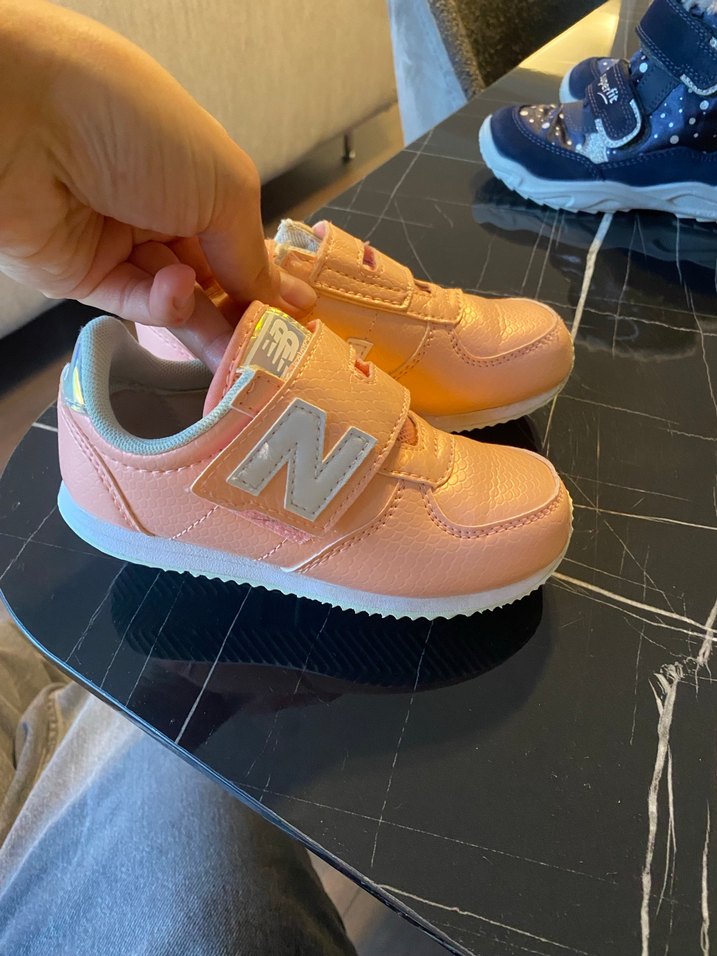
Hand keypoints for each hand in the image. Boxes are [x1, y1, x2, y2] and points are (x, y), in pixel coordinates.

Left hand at [0, 0, 315, 368]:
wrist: (30, 118)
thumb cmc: (142, 128)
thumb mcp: (223, 184)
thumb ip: (251, 254)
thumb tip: (279, 302)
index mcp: (190, 173)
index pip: (236, 237)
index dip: (267, 275)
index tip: (301, 313)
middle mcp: (154, 207)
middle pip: (209, 276)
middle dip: (242, 310)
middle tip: (272, 346)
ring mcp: (117, 243)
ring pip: (175, 299)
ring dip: (207, 318)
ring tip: (237, 341)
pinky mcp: (81, 275)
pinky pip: (133, 302)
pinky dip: (161, 303)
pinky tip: (176, 288)